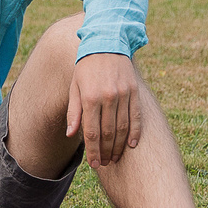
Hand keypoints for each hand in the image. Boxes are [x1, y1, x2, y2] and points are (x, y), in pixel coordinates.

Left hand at [65, 52, 143, 167]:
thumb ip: (73, 111)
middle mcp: (107, 97)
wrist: (106, 42)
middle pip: (108, 134)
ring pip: (123, 128)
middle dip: (106, 152)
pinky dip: (135, 132)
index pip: (91, 132)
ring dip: (120, 146)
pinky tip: (132, 145)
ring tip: (116, 158)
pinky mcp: (134, 91)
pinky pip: (136, 116)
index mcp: (89, 98)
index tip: (95, 164)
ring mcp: (123, 94)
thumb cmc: (86, 67)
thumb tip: (71, 134)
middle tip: (105, 164)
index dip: (93, 151)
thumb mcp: (74, 87)